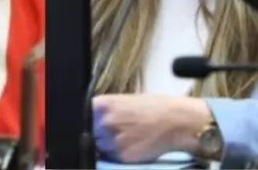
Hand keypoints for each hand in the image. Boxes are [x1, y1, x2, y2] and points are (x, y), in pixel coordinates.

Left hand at [93, 94, 210, 162]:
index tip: (89, 125)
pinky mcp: (122, 156)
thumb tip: (90, 118)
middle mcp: (104, 122)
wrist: (176, 122)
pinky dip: (117, 154)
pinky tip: (130, 145)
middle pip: (88, 133)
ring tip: (124, 137)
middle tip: (112, 131)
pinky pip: (111, 157)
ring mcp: (112, 140)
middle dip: (96, 133)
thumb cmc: (153, 108)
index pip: (81, 116)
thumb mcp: (123, 100)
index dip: (85, 122)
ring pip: (98, 147)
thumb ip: (104, 110)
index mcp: (102, 105)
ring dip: (105, 145)